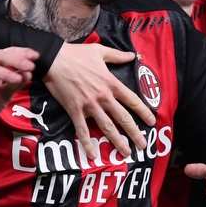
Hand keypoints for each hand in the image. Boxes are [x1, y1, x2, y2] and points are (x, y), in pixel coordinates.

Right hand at [44, 43, 155, 158]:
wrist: (54, 60)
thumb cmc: (77, 54)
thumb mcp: (100, 51)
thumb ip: (117, 55)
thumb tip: (131, 55)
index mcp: (111, 83)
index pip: (132, 100)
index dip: (143, 111)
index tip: (151, 121)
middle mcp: (103, 97)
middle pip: (123, 118)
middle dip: (135, 133)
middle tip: (143, 145)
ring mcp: (89, 105)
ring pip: (107, 127)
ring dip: (117, 141)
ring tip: (126, 153)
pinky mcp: (74, 111)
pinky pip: (82, 131)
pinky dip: (87, 144)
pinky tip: (93, 155)